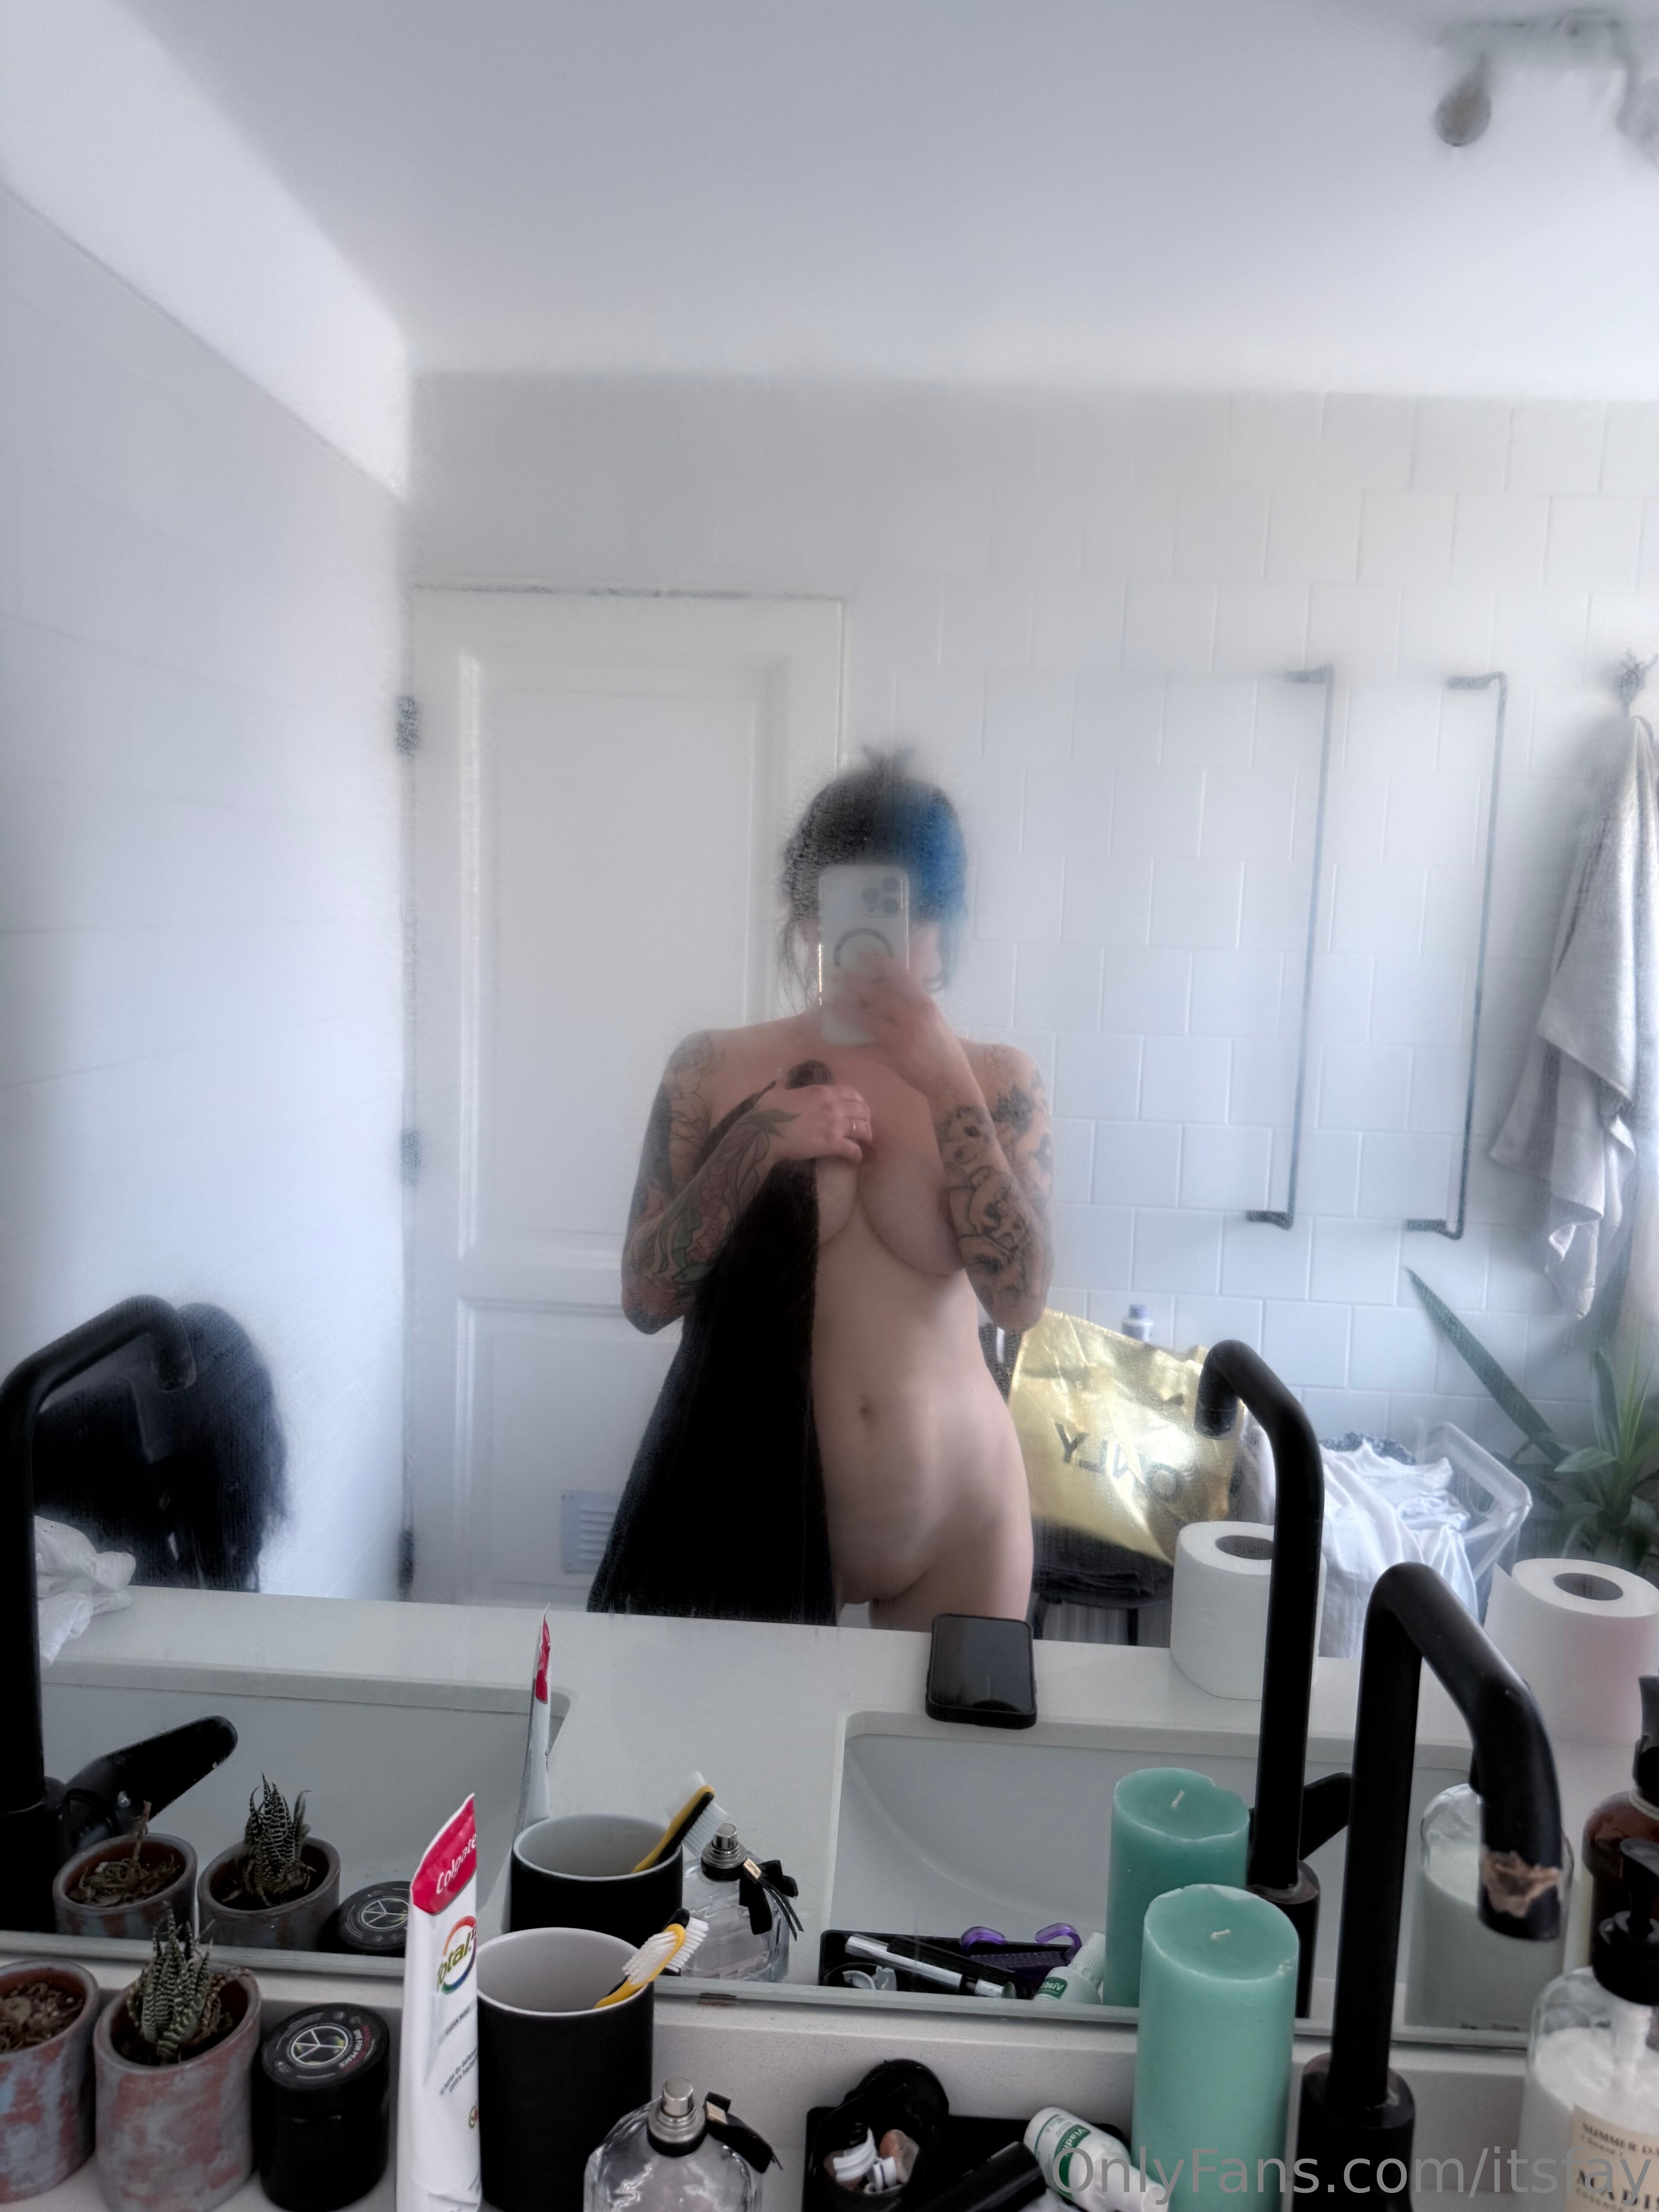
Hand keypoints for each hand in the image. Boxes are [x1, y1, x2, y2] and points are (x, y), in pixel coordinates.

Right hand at [755, 1082, 871, 1164]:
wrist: (764, 1132)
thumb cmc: (768, 1111)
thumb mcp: (777, 1091)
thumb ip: (784, 1082)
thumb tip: (780, 1072)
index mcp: (822, 1091)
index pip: (852, 1093)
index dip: (859, 1101)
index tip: (859, 1108)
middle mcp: (833, 1105)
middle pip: (861, 1110)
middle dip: (866, 1118)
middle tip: (865, 1126)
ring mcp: (834, 1124)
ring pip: (862, 1128)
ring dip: (866, 1135)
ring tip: (865, 1142)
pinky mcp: (832, 1143)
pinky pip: (853, 1149)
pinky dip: (857, 1154)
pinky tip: (856, 1158)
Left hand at [826, 955, 970, 1101]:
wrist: (949, 1078)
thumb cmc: (942, 1045)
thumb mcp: (934, 1017)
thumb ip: (914, 1002)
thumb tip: (891, 986)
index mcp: (925, 1004)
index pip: (901, 977)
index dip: (882, 964)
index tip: (864, 953)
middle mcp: (913, 1018)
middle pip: (879, 996)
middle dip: (855, 984)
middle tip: (836, 975)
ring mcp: (901, 1039)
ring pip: (867, 1020)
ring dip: (845, 1010)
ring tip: (828, 1001)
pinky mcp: (893, 1058)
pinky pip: (865, 1049)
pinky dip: (850, 1044)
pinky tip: (835, 1039)